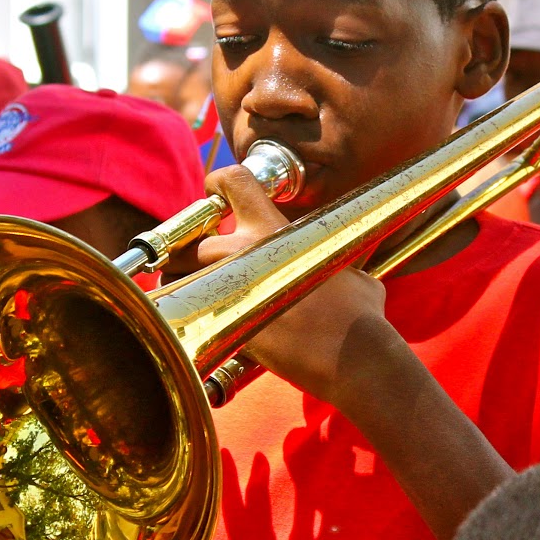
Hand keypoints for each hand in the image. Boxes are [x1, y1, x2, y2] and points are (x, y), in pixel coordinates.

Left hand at [163, 163, 388, 404]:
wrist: (351, 358)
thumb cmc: (359, 316)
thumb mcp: (354, 275)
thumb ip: (336, 266)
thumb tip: (352, 276)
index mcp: (274, 229)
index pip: (234, 181)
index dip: (219, 184)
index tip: (217, 196)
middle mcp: (244, 250)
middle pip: (192, 239)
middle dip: (188, 253)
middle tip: (197, 267)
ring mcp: (228, 285)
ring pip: (180, 273)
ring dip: (183, 283)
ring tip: (197, 298)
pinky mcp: (221, 321)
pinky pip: (190, 311)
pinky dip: (193, 316)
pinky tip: (210, 327)